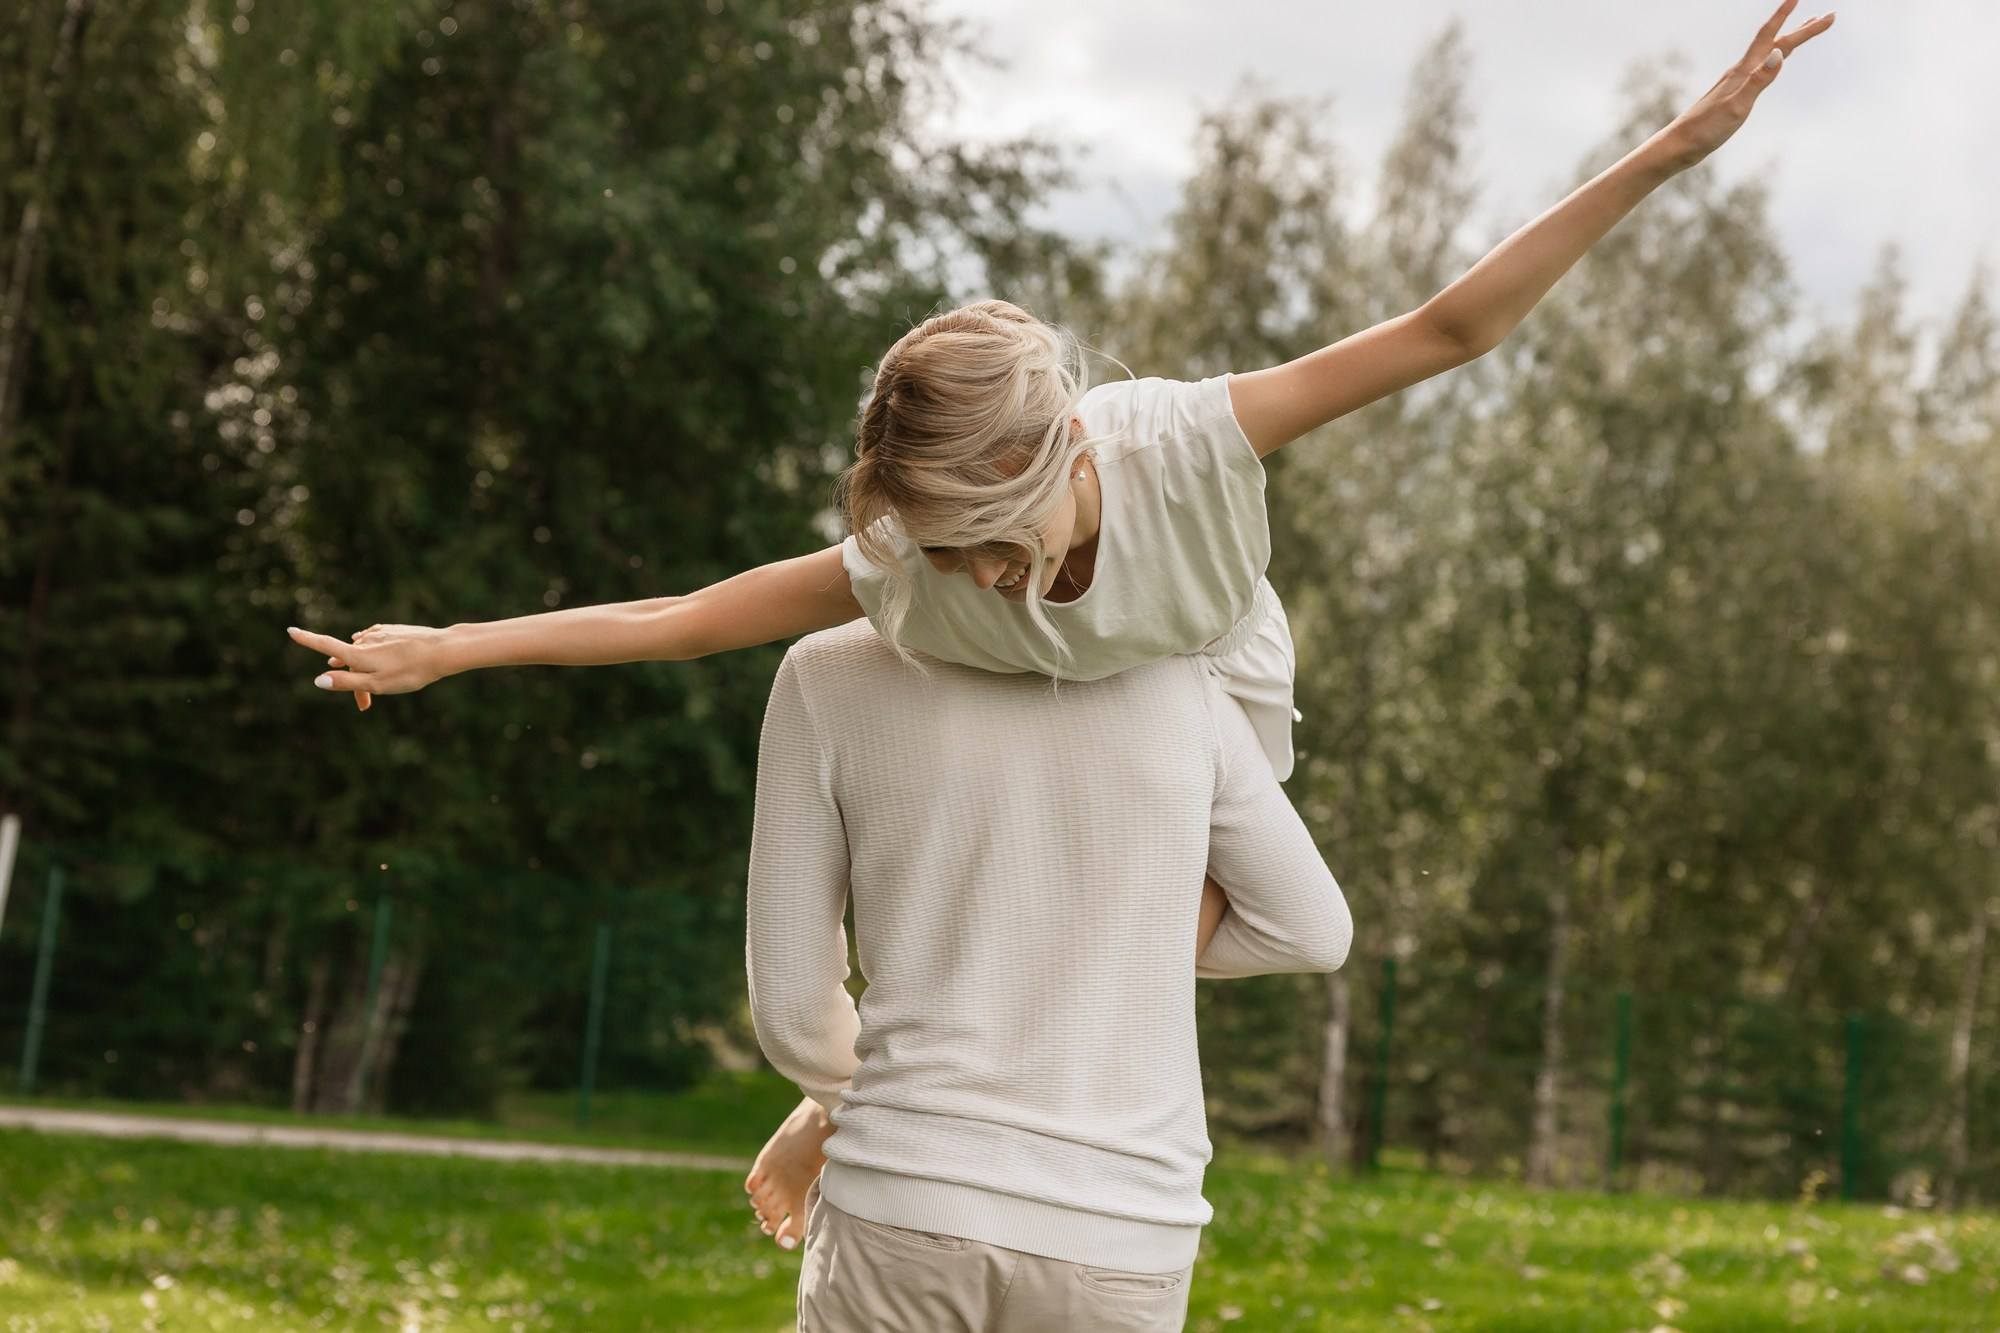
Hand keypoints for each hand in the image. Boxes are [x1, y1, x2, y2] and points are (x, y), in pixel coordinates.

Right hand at [288, 623, 449, 710]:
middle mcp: (366, 640)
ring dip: (365, 669)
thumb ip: (347, 682)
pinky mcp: (394, 631)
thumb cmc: (410, 671)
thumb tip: (319, 679)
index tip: (290, 630)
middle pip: (348, 660)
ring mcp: (381, 633)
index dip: (307, 639)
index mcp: (358, 654)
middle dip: (351, 680)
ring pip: (363, 653)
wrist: (443, 651)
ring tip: (378, 685)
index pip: (325, 646)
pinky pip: (377, 643)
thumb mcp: (376, 684)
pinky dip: (376, 656)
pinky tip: (384, 660)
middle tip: (365, 706)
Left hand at [1660, 2, 1833, 170]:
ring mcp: (1736, 82)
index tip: (1814, 7)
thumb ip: (1758, 80)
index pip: (1774, 39)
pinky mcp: (1732, 94)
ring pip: (1767, 52)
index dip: (1794, 22)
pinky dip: (1773, 58)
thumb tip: (1779, 53)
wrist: (1679, 146)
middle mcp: (1740, 71)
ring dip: (1788, 39)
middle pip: (1775, 41)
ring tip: (1804, 28)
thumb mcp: (1737, 107)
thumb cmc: (1705, 130)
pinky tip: (1773, 62)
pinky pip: (1760, 68)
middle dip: (1801, 28)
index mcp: (1744, 71)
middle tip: (1827, 16)